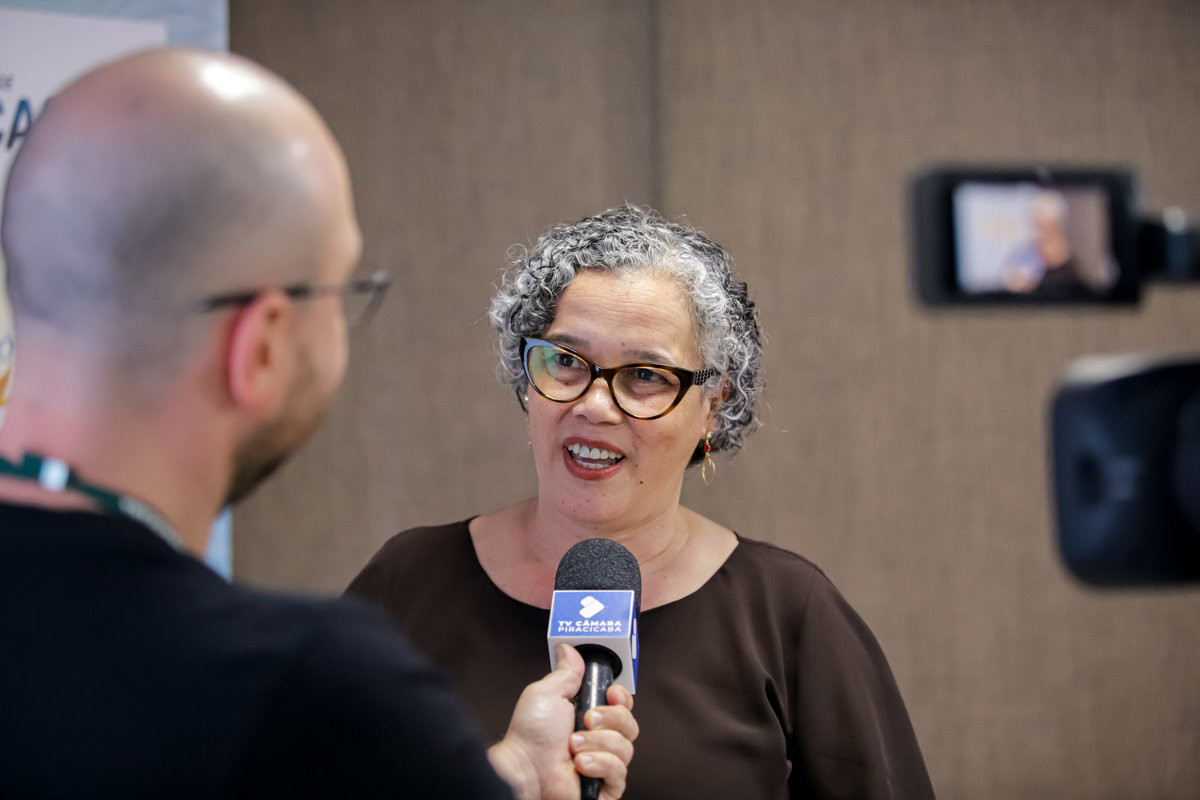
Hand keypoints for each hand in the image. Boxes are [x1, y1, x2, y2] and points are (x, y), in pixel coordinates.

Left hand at [488, 644, 637, 799]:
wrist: (524, 769)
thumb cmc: (530, 736)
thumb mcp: (548, 693)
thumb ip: (565, 672)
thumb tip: (569, 650)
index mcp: (589, 716)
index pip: (622, 706)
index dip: (622, 699)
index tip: (612, 694)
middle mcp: (599, 740)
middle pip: (629, 724)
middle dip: (610, 719)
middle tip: (587, 719)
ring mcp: (603, 764)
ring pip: (626, 747)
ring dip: (598, 743)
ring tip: (573, 745)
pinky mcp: (604, 788)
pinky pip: (620, 773)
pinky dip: (600, 764)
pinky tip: (581, 764)